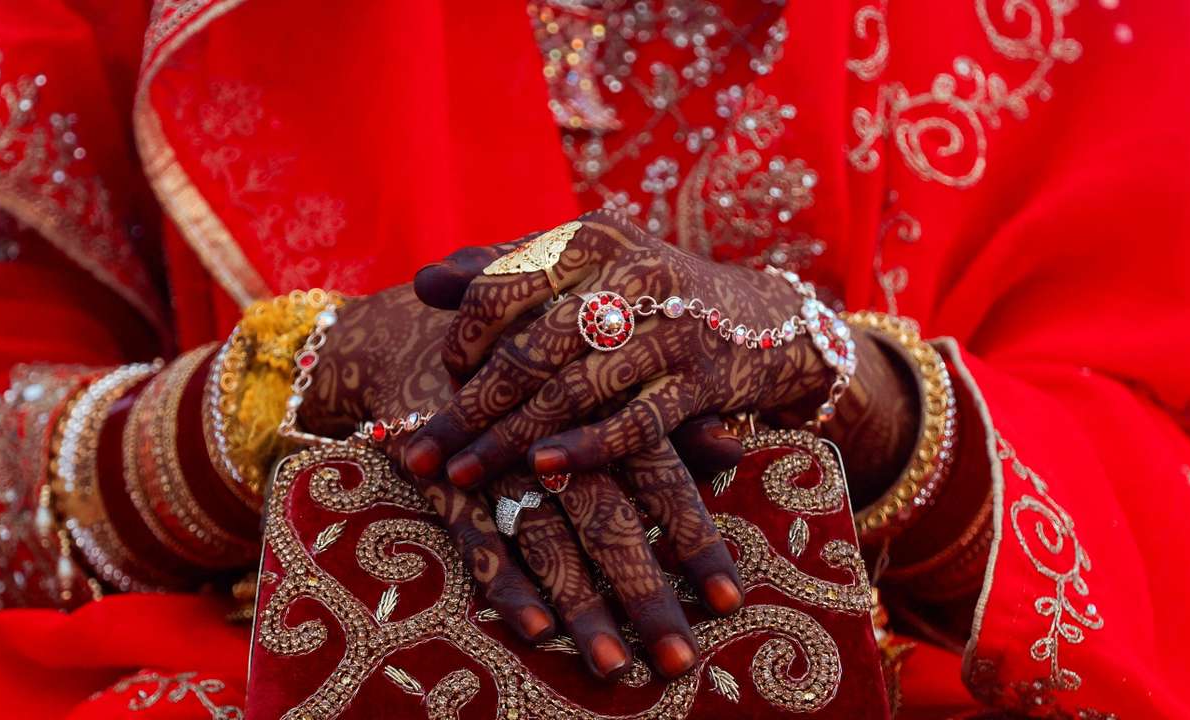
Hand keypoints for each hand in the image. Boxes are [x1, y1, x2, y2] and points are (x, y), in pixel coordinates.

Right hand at [300, 279, 745, 679]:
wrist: (425, 336)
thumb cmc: (539, 364)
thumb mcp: (603, 375)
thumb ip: (666, 416)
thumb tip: (734, 446)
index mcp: (604, 405)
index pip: (662, 479)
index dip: (696, 541)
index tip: (730, 602)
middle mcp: (556, 435)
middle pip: (607, 519)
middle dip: (643, 593)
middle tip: (677, 660)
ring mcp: (498, 460)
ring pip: (546, 536)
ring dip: (579, 603)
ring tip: (612, 665)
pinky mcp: (446, 478)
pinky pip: (474, 535)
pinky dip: (503, 580)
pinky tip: (534, 629)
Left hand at [403, 209, 833, 485]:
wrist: (768, 321)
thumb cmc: (650, 295)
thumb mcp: (585, 265)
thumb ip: (506, 269)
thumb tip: (423, 283)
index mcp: (591, 238)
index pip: (499, 289)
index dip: (461, 341)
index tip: (445, 381)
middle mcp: (633, 273)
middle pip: (530, 350)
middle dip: (469, 409)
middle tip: (421, 456)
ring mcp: (673, 327)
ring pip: (574, 391)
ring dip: (510, 440)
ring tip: (462, 476)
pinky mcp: (706, 380)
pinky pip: (637, 423)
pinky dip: (586, 448)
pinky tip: (541, 471)